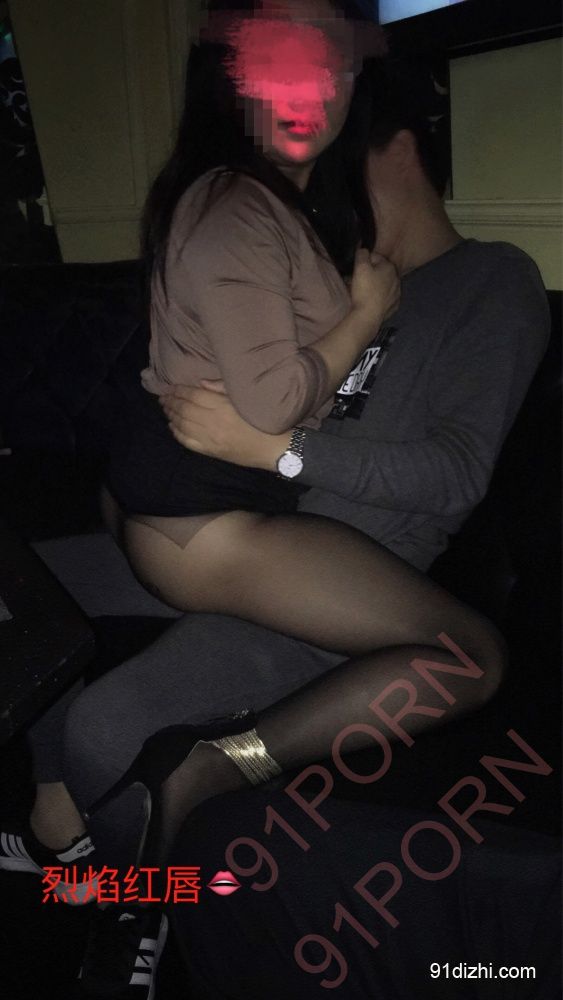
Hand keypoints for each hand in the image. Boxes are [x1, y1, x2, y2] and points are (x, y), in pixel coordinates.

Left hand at [159, 385, 288, 469]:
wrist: (272, 448)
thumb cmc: (262, 421)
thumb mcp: (244, 399)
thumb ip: (221, 389)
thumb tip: (199, 383)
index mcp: (222, 407)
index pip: (193, 395)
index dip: (179, 390)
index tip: (170, 387)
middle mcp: (212, 422)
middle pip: (184, 409)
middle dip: (171, 402)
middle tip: (162, 397)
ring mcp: (209, 439)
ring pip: (182, 425)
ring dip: (171, 415)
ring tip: (165, 408)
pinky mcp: (209, 451)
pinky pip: (186, 441)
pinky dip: (176, 432)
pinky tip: (172, 426)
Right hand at [349, 248, 399, 324]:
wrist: (368, 316)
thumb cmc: (364, 290)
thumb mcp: (360, 267)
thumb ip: (362, 254)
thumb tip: (364, 250)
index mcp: (390, 267)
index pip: (375, 257)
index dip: (364, 262)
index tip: (356, 270)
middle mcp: (397, 278)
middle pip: (380, 271)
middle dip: (370, 274)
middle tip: (358, 281)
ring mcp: (397, 293)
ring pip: (384, 285)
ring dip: (375, 285)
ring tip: (364, 292)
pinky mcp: (394, 306)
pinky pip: (386, 298)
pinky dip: (379, 298)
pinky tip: (371, 301)